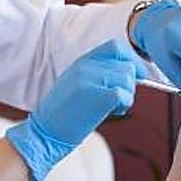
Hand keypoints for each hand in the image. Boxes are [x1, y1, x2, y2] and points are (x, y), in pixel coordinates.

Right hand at [6, 40, 146, 180]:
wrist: (44, 133)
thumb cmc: (63, 114)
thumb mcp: (76, 83)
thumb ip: (98, 74)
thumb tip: (129, 74)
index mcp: (82, 61)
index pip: (116, 47)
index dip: (131, 59)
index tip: (136, 75)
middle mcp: (86, 66)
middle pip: (127, 66)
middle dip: (129, 85)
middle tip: (117, 100)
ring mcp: (91, 80)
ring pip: (128, 80)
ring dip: (127, 96)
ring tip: (111, 108)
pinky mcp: (97, 97)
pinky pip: (125, 95)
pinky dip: (124, 106)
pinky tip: (111, 112)